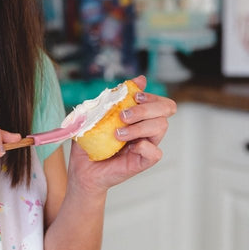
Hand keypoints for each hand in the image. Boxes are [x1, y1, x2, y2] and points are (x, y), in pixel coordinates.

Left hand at [67, 75, 176, 192]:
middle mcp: (147, 130)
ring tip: (117, 134)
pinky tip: (127, 148)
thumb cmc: (90, 143)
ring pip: (161, 127)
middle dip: (146, 108)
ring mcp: (146, 146)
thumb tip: (140, 79)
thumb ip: (116, 97)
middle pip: (166, 110)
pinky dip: (143, 146)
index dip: (152, 96)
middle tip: (123, 116)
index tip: (134, 96)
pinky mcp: (143, 162)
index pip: (161, 102)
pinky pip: (155, 152)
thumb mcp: (98, 115)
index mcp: (140, 118)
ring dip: (139, 127)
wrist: (83, 170)